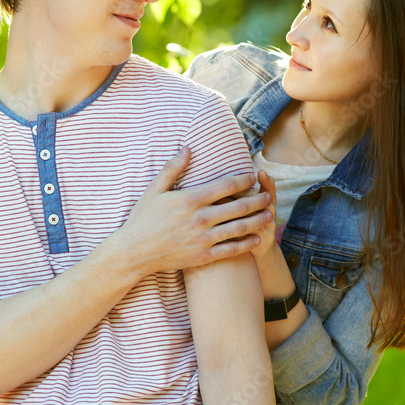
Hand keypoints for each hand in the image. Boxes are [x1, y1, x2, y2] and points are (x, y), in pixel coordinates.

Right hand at [114, 147, 274, 275]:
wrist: (135, 251)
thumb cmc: (143, 219)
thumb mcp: (155, 190)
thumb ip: (173, 168)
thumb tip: (187, 148)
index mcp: (190, 199)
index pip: (226, 186)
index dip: (244, 180)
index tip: (252, 177)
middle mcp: (200, 218)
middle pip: (239, 206)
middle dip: (257, 200)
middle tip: (268, 197)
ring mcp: (203, 239)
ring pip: (239, 228)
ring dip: (258, 221)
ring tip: (269, 215)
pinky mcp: (203, 256)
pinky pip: (231, 250)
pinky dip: (247, 244)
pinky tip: (256, 238)